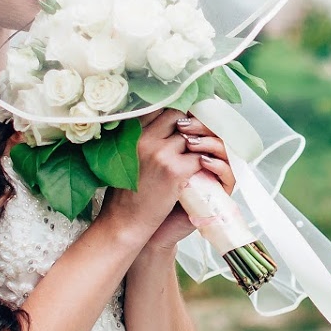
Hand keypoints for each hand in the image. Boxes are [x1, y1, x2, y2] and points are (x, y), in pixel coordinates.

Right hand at [97, 110, 235, 250]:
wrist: (123, 223)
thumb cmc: (125, 193)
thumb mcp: (126, 158)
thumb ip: (143, 139)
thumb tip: (167, 124)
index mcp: (132, 134)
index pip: (158, 107)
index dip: (175, 110)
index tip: (186, 116)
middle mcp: (145, 138)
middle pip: (178, 115)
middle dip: (191, 123)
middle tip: (200, 132)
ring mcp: (161, 153)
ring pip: (192, 135)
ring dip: (201, 143)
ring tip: (207, 150)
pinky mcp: (175, 171)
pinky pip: (199, 157)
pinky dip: (206, 162)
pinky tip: (207, 168)